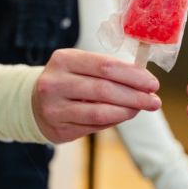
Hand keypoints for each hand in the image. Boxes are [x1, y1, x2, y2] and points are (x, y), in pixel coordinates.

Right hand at [32, 49, 161, 142]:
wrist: (33, 103)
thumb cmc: (66, 81)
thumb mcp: (78, 66)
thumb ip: (106, 70)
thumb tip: (142, 80)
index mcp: (63, 60)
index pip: (105, 66)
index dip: (133, 75)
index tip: (152, 83)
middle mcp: (55, 83)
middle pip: (104, 89)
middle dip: (134, 96)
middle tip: (154, 101)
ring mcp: (54, 108)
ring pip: (100, 111)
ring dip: (126, 111)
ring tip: (140, 109)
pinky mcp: (58, 128)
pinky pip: (94, 126)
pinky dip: (113, 121)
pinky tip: (123, 116)